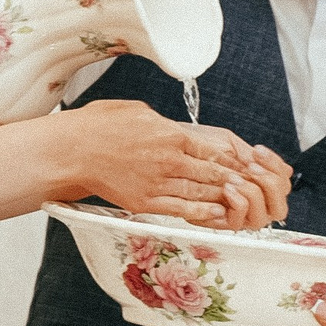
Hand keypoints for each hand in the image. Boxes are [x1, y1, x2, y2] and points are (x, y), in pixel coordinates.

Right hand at [64, 100, 287, 228]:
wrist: (72, 150)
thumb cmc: (100, 126)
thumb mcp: (138, 111)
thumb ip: (163, 123)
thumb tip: (177, 130)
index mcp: (170, 135)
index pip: (213, 150)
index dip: (234, 160)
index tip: (247, 165)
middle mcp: (168, 160)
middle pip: (213, 173)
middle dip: (236, 180)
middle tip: (253, 187)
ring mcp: (157, 183)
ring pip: (201, 193)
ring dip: (223, 198)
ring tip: (241, 202)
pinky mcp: (144, 201)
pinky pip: (180, 209)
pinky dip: (201, 213)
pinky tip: (216, 214)